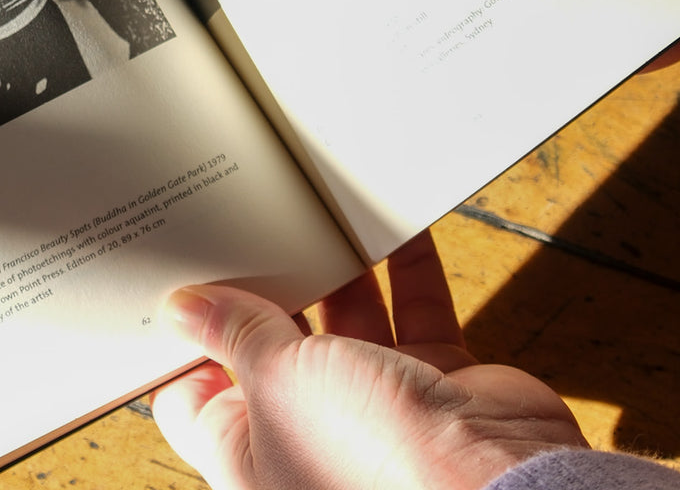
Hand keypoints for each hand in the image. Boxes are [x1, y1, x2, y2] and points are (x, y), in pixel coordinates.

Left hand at [152, 232, 586, 489]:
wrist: (494, 480)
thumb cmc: (376, 460)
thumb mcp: (277, 379)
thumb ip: (234, 333)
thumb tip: (186, 307)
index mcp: (250, 458)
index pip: (196, 397)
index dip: (189, 342)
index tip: (185, 284)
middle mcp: (311, 437)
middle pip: (274, 351)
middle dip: (269, 292)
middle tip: (252, 231)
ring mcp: (376, 411)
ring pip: (348, 325)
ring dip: (338, 273)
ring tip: (317, 217)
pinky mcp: (435, 386)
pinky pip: (414, 314)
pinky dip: (407, 270)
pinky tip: (391, 228)